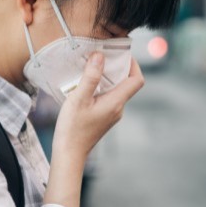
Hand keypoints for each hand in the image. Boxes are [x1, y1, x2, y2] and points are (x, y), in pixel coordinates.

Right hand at [52, 52, 144, 166]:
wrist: (69, 153)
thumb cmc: (72, 128)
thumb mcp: (79, 98)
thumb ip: (90, 77)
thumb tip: (100, 56)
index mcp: (116, 102)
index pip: (137, 80)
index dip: (133, 64)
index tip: (121, 53)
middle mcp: (118, 108)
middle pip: (127, 83)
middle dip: (117, 67)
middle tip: (103, 56)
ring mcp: (112, 114)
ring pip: (116, 90)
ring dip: (107, 77)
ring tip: (91, 68)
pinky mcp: (104, 117)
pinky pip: (108, 97)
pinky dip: (101, 87)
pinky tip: (86, 85)